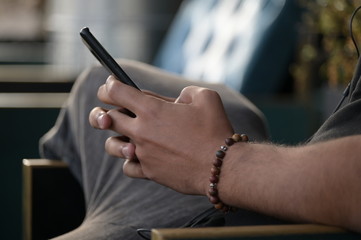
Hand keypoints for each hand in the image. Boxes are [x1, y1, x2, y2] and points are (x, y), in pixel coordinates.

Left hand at [89, 76, 233, 194]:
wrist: (222, 167)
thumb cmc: (215, 130)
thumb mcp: (205, 97)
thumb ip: (186, 92)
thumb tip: (178, 100)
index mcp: (152, 109)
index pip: (115, 91)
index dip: (109, 85)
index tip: (110, 86)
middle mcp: (142, 131)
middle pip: (106, 118)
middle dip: (101, 112)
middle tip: (106, 111)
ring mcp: (144, 153)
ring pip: (111, 145)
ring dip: (115, 137)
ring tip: (126, 136)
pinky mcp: (150, 172)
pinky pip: (128, 167)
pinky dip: (130, 161)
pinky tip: (139, 156)